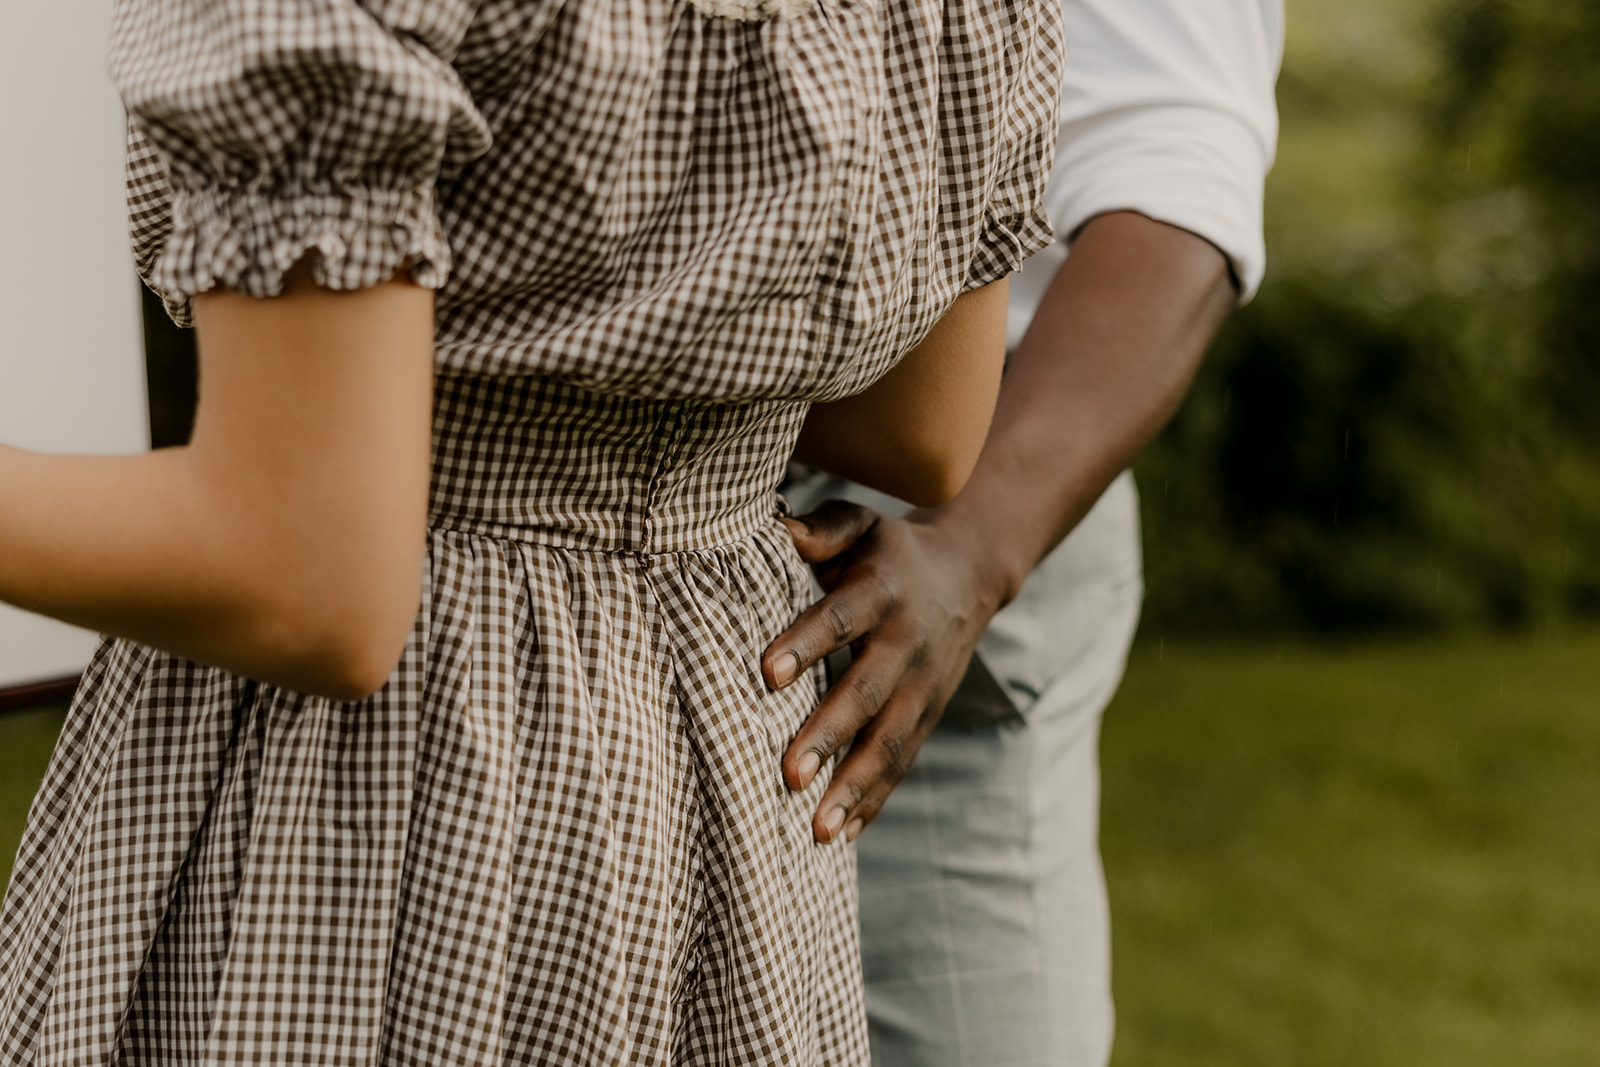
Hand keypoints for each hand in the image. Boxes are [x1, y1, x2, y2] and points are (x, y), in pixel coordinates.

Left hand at [762, 499, 1006, 843]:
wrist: (970, 575)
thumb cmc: (887, 551)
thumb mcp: (861, 525)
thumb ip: (821, 529)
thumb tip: (778, 528)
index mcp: (882, 590)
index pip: (841, 618)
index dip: (806, 645)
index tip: (765, 674)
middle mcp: (908, 643)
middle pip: (867, 692)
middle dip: (829, 735)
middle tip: (788, 774)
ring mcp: (924, 686)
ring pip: (890, 741)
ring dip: (854, 786)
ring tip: (817, 829)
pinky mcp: (928, 716)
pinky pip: (902, 763)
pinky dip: (874, 801)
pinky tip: (841, 836)